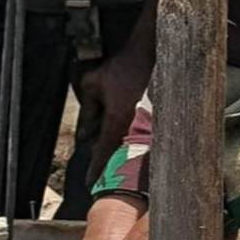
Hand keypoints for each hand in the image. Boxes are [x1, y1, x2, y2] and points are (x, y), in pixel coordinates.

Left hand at [72, 36, 153, 189]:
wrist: (149, 56)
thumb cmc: (120, 69)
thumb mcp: (92, 84)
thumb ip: (87, 111)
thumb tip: (85, 134)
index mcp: (117, 120)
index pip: (103, 151)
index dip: (96, 169)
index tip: (91, 184)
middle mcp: (134, 127)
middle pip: (118, 154)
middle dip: (108, 165)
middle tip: (101, 178)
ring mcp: (147, 124)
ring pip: (131, 148)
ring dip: (121, 154)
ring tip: (113, 162)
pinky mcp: (155, 120)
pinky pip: (141, 137)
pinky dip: (132, 142)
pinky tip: (127, 142)